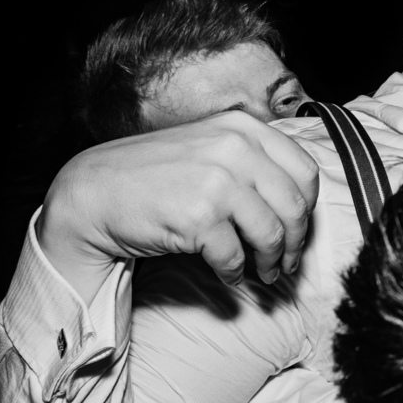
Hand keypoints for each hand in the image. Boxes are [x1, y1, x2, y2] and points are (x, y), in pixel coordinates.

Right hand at [38, 111, 319, 302]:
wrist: (94, 192)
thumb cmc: (155, 175)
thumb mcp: (209, 147)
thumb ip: (252, 161)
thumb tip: (298, 204)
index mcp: (243, 128)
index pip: (304, 171)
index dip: (308, 209)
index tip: (299, 230)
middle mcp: (234, 148)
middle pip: (294, 206)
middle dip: (295, 242)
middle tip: (286, 263)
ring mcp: (217, 180)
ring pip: (271, 233)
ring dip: (270, 262)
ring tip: (264, 275)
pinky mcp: (199, 216)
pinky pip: (235, 256)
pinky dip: (235, 273)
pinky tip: (228, 275)